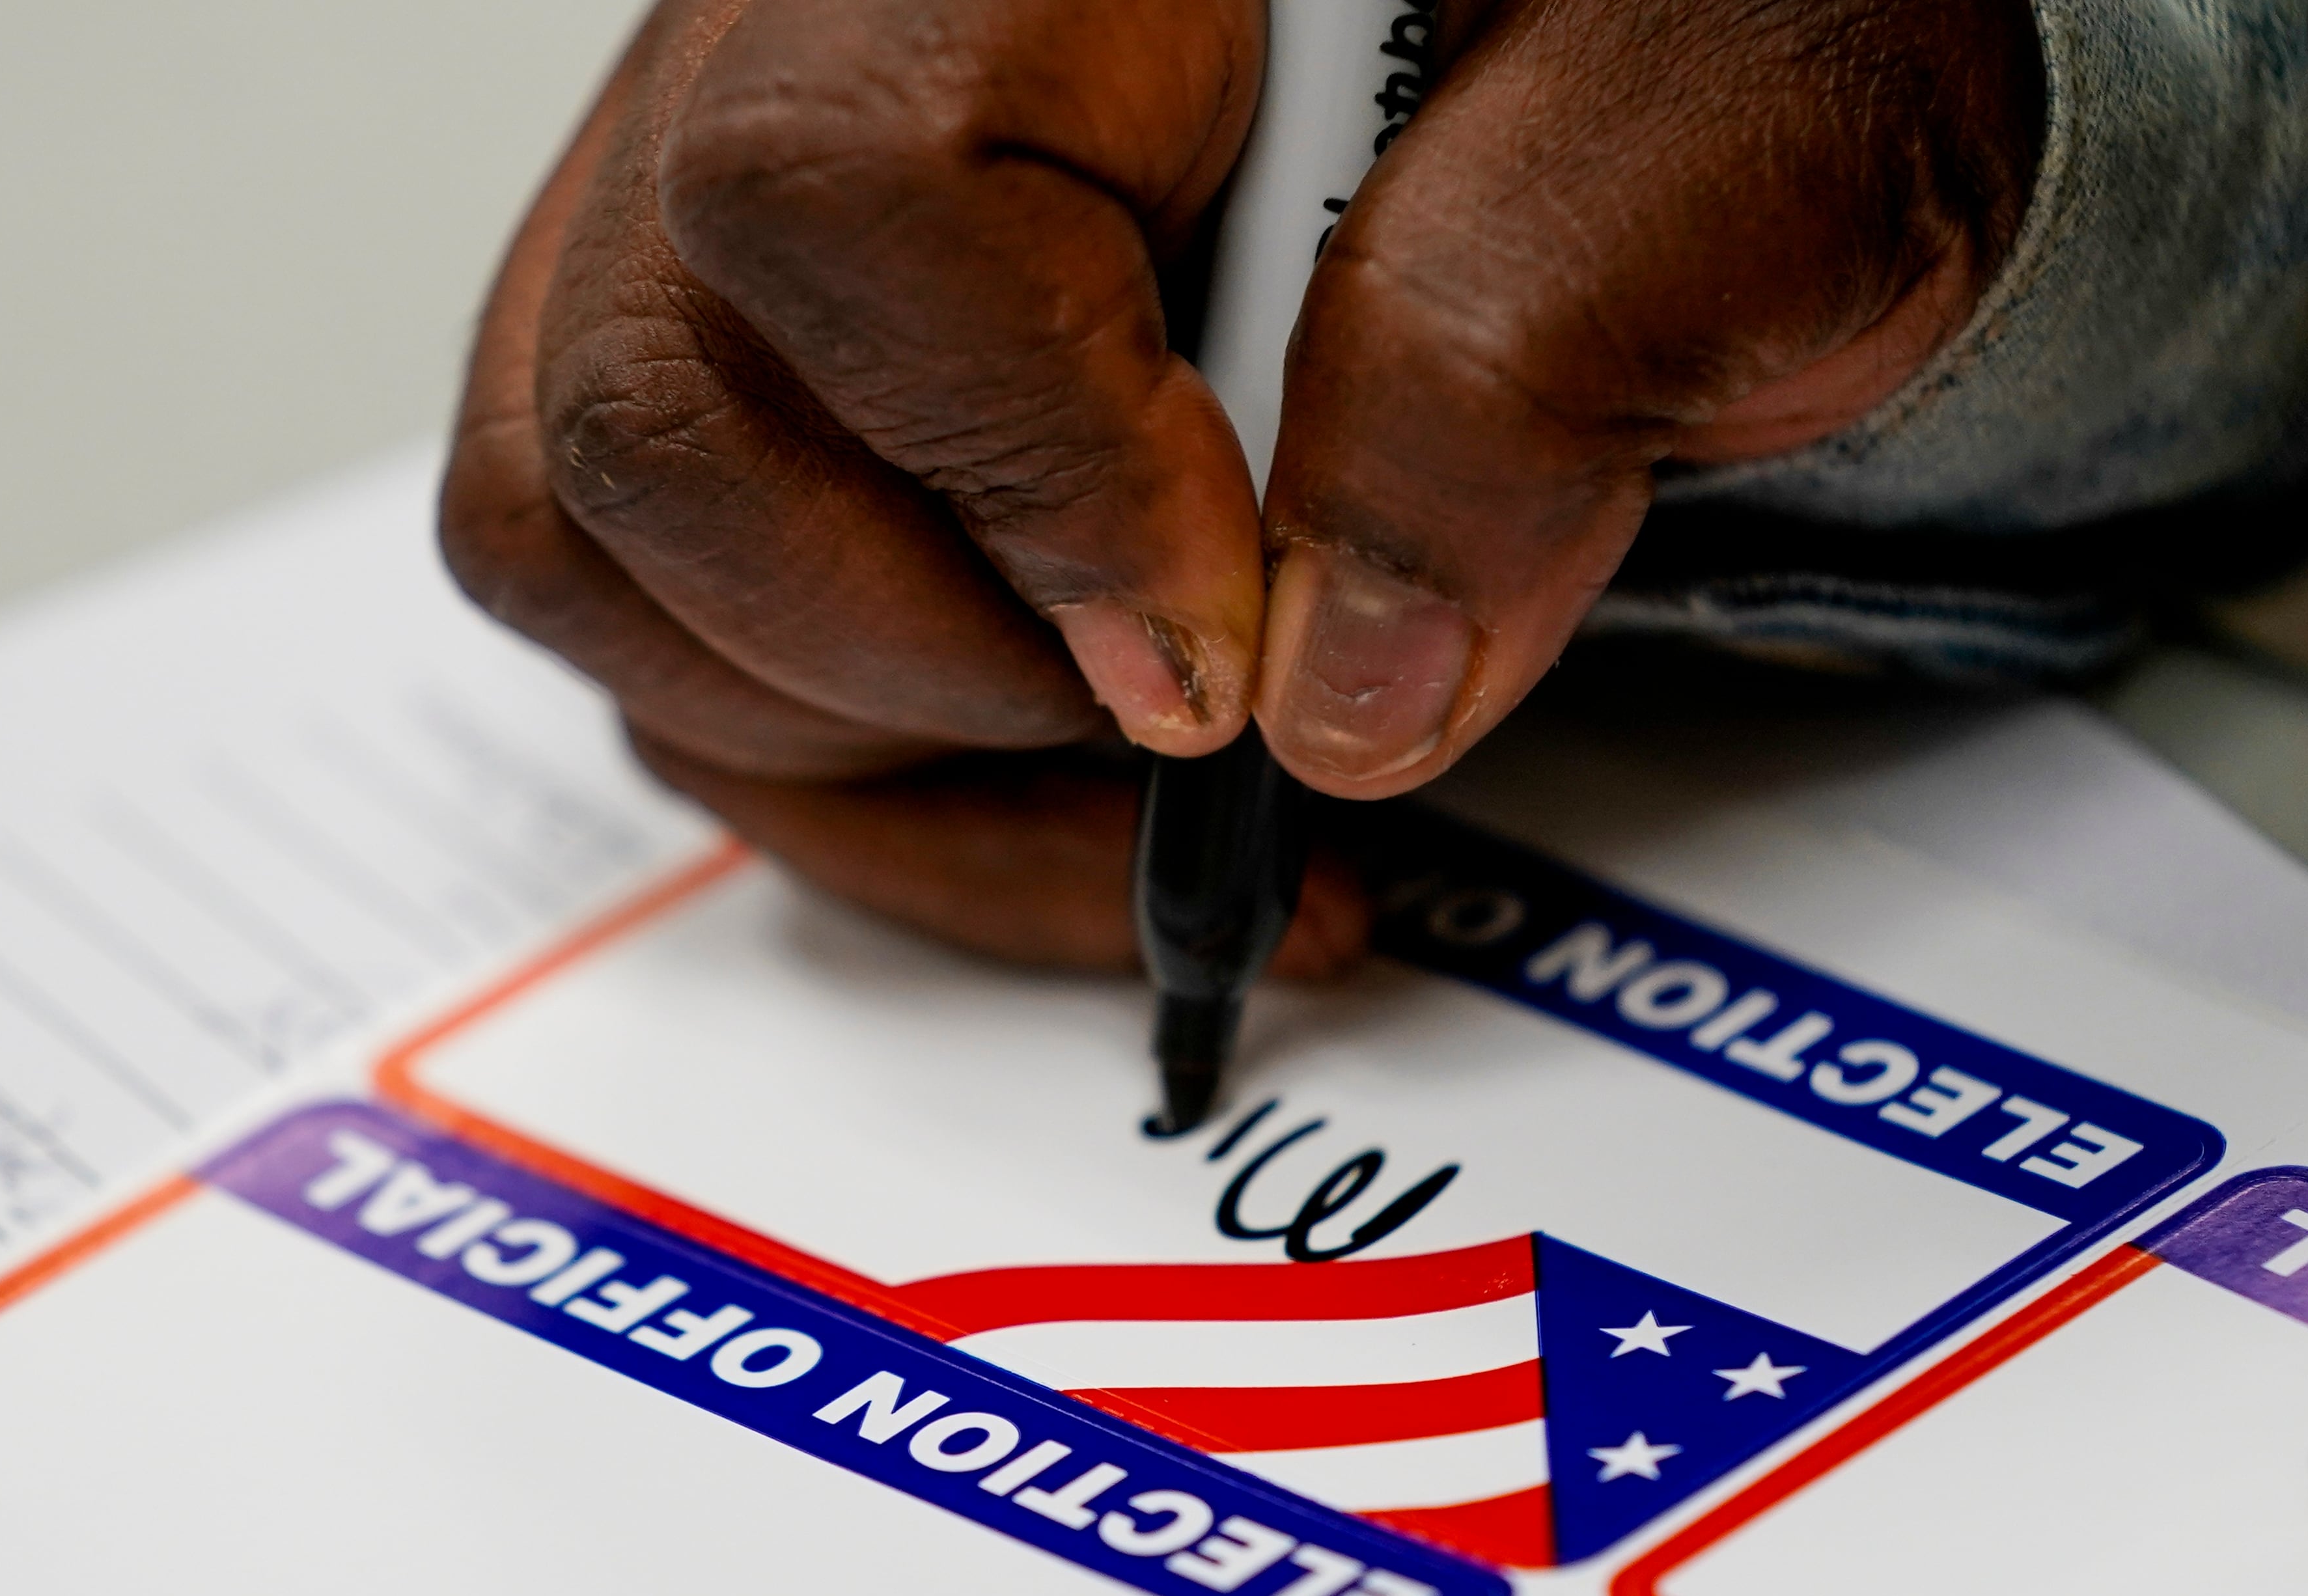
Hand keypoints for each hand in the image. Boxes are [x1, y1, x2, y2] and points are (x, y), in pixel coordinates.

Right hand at [440, 0, 2038, 967]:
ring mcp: (737, 187)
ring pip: (596, 535)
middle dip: (939, 663)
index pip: (844, 198)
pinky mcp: (753, 344)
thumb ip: (1515, 370)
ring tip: (1126, 774)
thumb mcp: (1711, 147)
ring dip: (875, 745)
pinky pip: (655, 599)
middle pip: (649, 411)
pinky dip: (852, 767)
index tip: (1213, 646)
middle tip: (1185, 710)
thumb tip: (1326, 687)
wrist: (1660, 68)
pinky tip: (1055, 806)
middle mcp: (820, 24)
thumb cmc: (1690, 55)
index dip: (1022, 473)